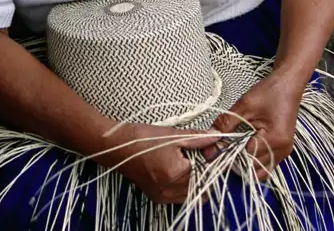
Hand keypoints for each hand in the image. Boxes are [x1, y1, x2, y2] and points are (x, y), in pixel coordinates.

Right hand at [98, 123, 218, 203]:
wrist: (115, 146)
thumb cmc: (142, 138)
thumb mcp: (173, 135)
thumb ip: (198, 138)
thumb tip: (218, 136)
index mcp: (178, 174)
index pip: (208, 171)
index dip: (210, 158)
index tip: (206, 148)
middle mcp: (172, 190)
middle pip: (201, 185)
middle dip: (202, 170)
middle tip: (193, 154)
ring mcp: (163, 196)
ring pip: (191, 193)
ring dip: (192, 179)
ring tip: (181, 161)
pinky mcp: (156, 197)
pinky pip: (178, 196)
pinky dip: (181, 185)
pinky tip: (172, 169)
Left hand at [211, 73, 302, 180]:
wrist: (289, 84)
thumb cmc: (269, 91)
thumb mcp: (244, 105)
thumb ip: (226, 123)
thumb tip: (210, 137)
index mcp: (275, 139)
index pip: (246, 157)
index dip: (228, 154)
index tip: (214, 149)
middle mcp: (282, 150)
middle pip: (253, 168)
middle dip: (235, 162)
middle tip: (220, 149)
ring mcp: (284, 152)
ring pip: (260, 171)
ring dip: (244, 164)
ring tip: (232, 148)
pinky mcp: (283, 150)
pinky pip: (266, 164)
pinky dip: (253, 161)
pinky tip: (243, 148)